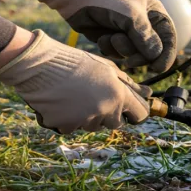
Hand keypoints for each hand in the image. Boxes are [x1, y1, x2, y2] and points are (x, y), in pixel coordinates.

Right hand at [0, 30, 151, 133]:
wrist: (41, 65)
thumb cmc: (77, 63)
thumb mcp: (108, 68)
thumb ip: (129, 84)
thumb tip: (149, 93)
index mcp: (118, 95)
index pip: (139, 115)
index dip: (135, 111)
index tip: (130, 108)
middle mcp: (104, 111)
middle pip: (116, 123)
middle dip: (110, 113)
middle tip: (95, 96)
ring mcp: (84, 121)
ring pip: (93, 125)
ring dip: (89, 116)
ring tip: (76, 95)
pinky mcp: (65, 127)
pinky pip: (73, 127)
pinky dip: (69, 119)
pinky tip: (63, 102)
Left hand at [34, 0, 176, 71]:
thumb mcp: (131, 16)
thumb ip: (146, 37)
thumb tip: (157, 56)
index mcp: (155, 14)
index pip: (169, 38)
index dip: (166, 55)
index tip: (157, 68)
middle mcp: (144, 24)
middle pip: (151, 51)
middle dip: (139, 55)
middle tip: (130, 61)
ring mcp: (128, 32)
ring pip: (133, 54)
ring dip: (121, 50)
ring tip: (111, 36)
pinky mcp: (112, 39)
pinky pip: (116, 53)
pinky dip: (109, 48)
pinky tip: (102, 37)